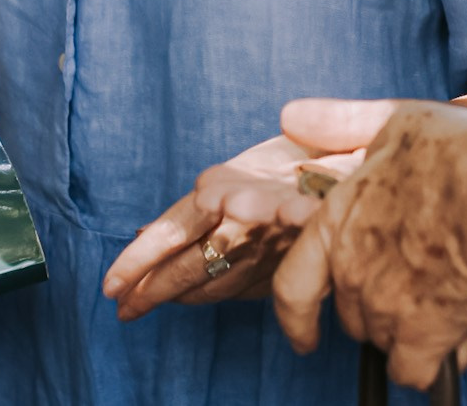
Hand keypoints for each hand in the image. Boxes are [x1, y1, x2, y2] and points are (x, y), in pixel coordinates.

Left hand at [102, 135, 361, 320]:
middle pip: (184, 267)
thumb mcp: (239, 170)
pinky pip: (251, 287)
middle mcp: (237, 211)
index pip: (166, 234)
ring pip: (214, 282)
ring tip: (145, 306)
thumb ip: (198, 207)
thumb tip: (143, 232)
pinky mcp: (289, 258)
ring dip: (180, 298)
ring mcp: (267, 239)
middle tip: (124, 311)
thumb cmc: (293, 157)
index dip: (136, 264)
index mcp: (216, 185)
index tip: (111, 288)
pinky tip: (198, 301)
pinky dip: (223, 293)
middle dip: (150, 292)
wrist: (355, 157)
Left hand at [273, 99, 466, 390]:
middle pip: (352, 315)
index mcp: (336, 221)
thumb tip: (290, 117)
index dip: (296, 318)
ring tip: (449, 302)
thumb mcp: (394, 120)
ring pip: (386, 340)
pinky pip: (414, 371)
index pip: (293, 286)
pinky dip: (432, 362)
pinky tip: (456, 340)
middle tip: (423, 288)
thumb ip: (339, 124)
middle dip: (381, 308)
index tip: (305, 337)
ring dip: (411, 332)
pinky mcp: (421, 334)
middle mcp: (350, 268)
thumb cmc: (459, 154)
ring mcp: (382, 305)